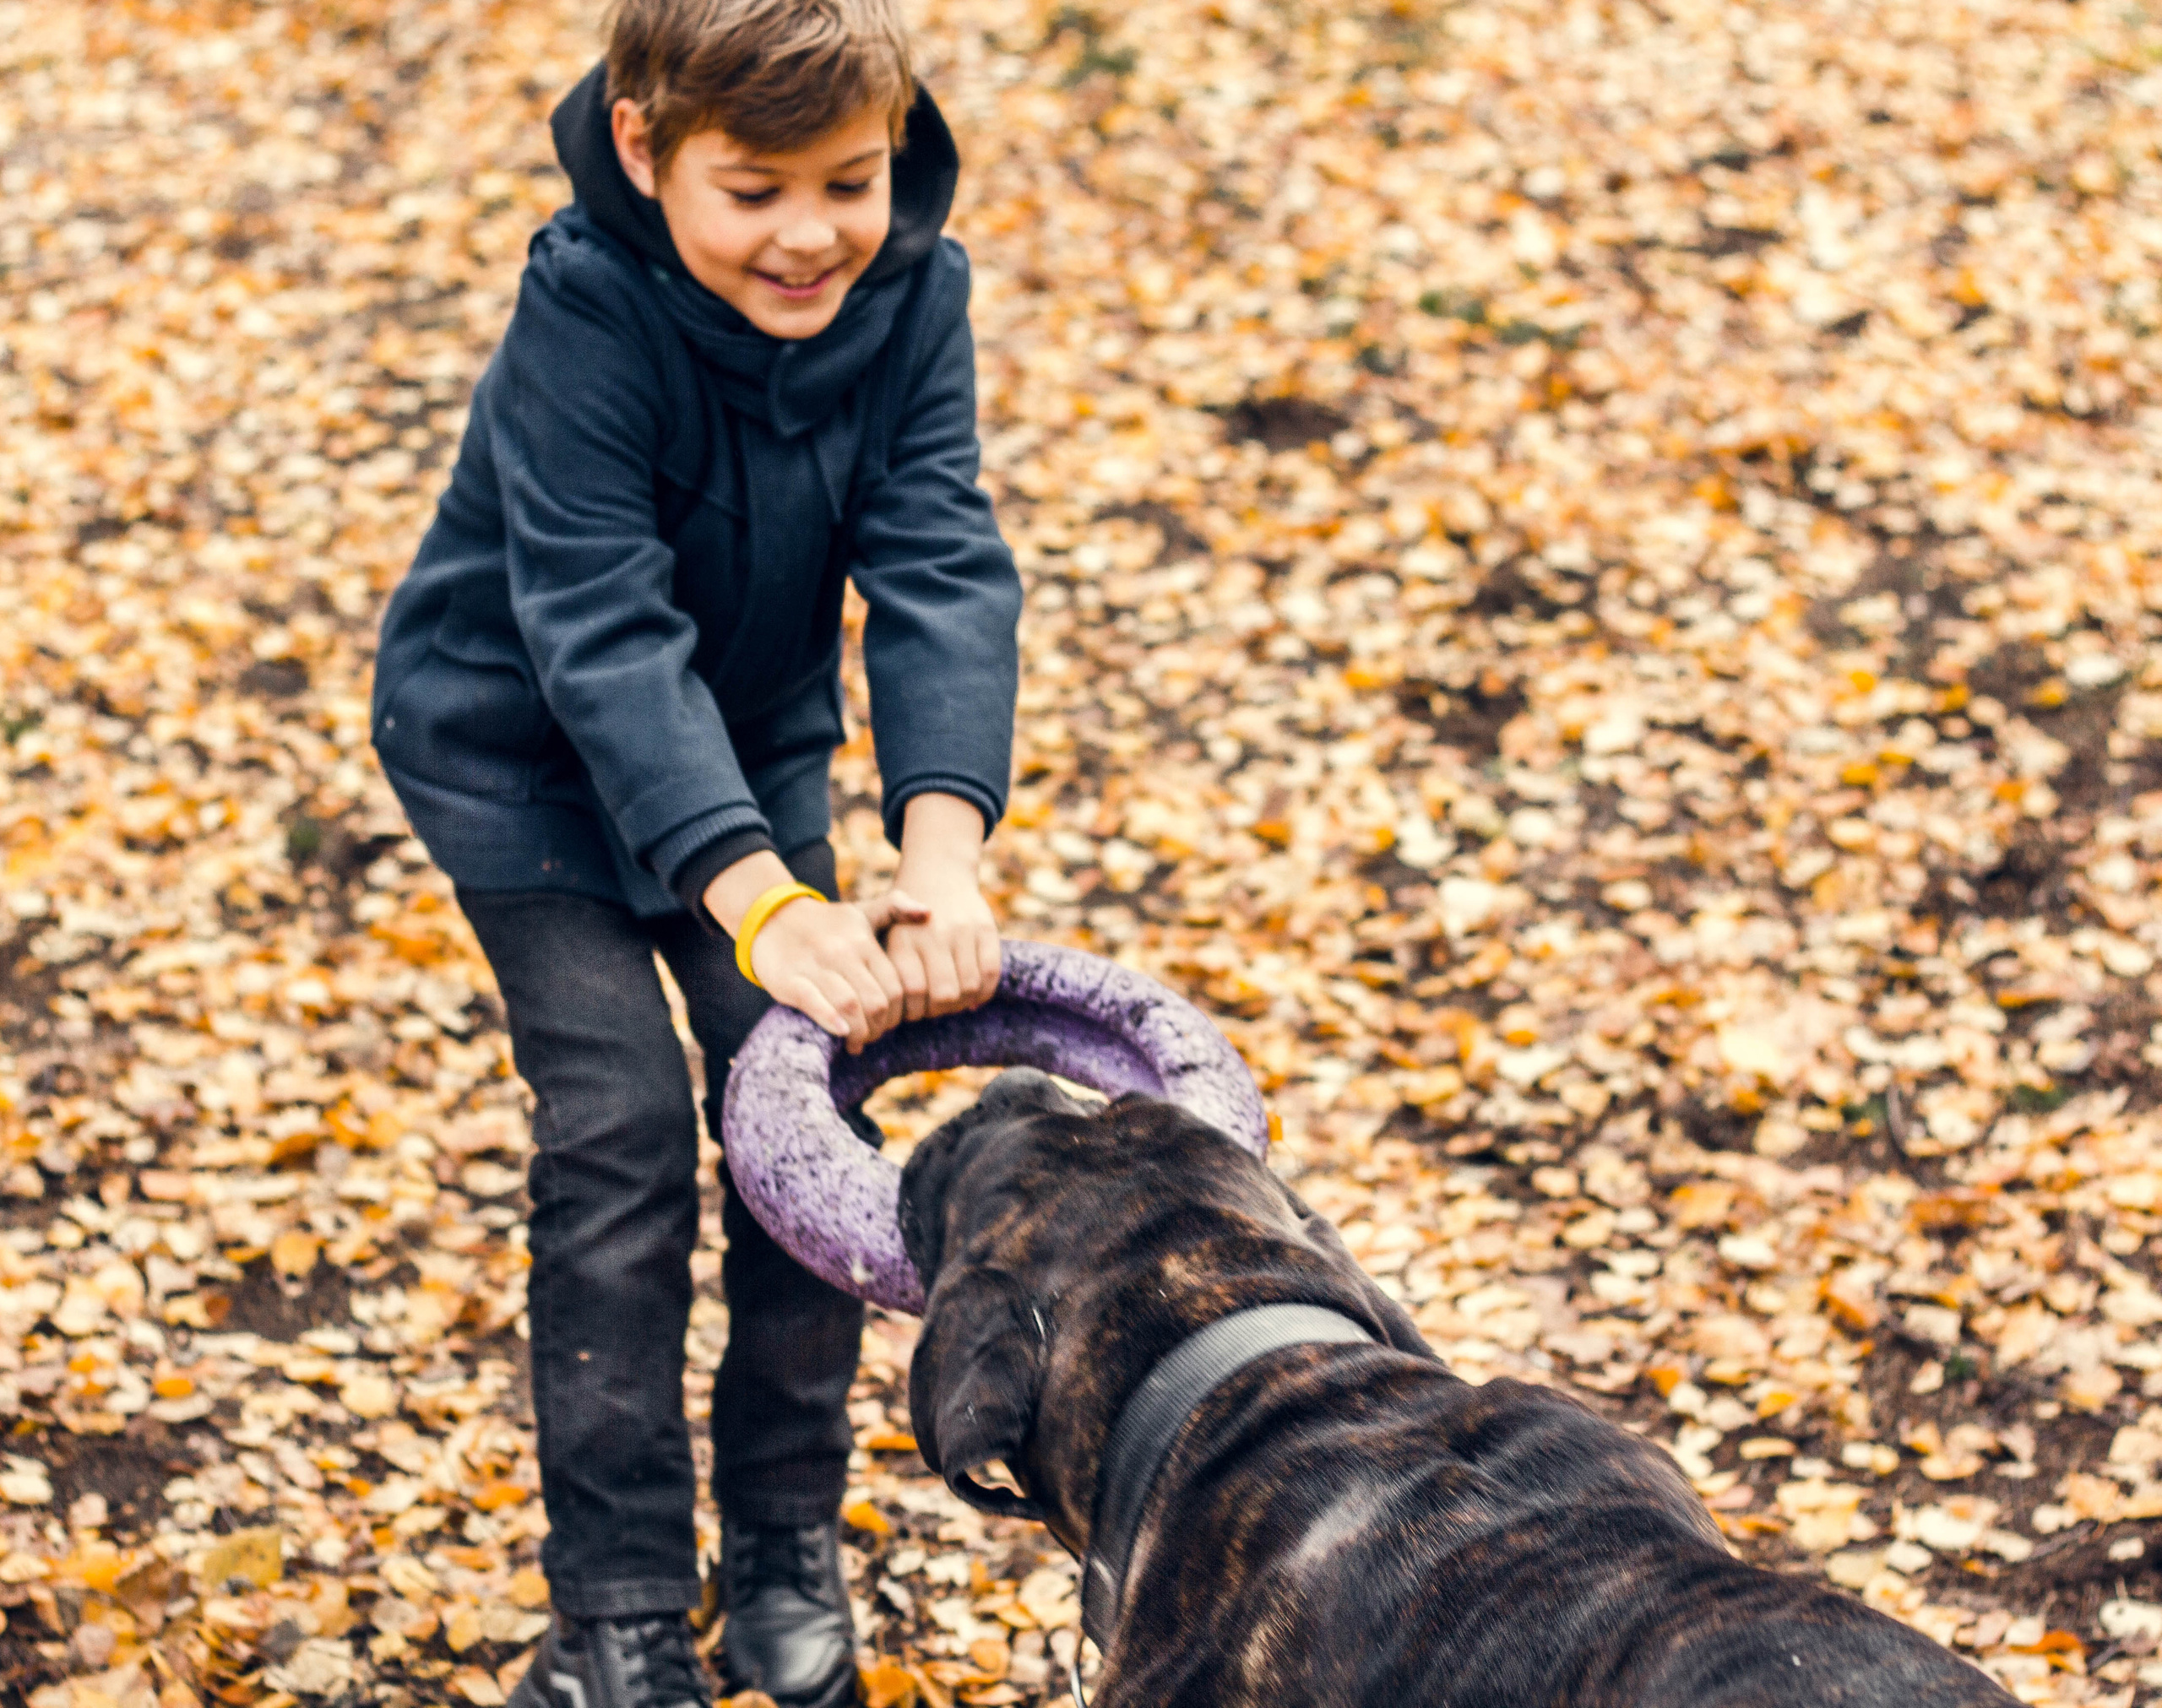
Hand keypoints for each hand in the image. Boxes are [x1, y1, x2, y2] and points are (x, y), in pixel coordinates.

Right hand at [750, 889, 928, 1052]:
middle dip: (879, 1028)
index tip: (890, 1024)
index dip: (898, 1013)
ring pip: (850, 1006)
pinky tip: (841, 1033)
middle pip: (877, 1002)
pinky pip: (815, 1003)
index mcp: (864, 942)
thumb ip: (896, 908)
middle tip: (873, 1036)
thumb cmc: (826, 923)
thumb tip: (929, 912)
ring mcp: (815, 966)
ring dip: (859, 1032)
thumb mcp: (862, 911)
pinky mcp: (790, 980)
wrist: (773, 917)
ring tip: (857, 1042)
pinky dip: (831, 1021)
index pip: (896, 987)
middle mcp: (843, 953)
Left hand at [885, 793, 1000, 1021]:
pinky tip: (972, 994)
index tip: (912, 1010)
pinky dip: (983, 991)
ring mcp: (962, 929)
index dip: (915, 1010)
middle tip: (933, 1008)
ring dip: (961, 1002)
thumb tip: (892, 1016)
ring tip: (952, 1001)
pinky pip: (991, 973)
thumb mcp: (880, 938)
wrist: (936, 873)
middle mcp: (933, 932)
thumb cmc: (902, 920)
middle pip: (944, 994)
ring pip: (969, 987)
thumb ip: (883, 973)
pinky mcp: (985, 927)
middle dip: (938, 1010)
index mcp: (902, 938)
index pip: (913, 990)